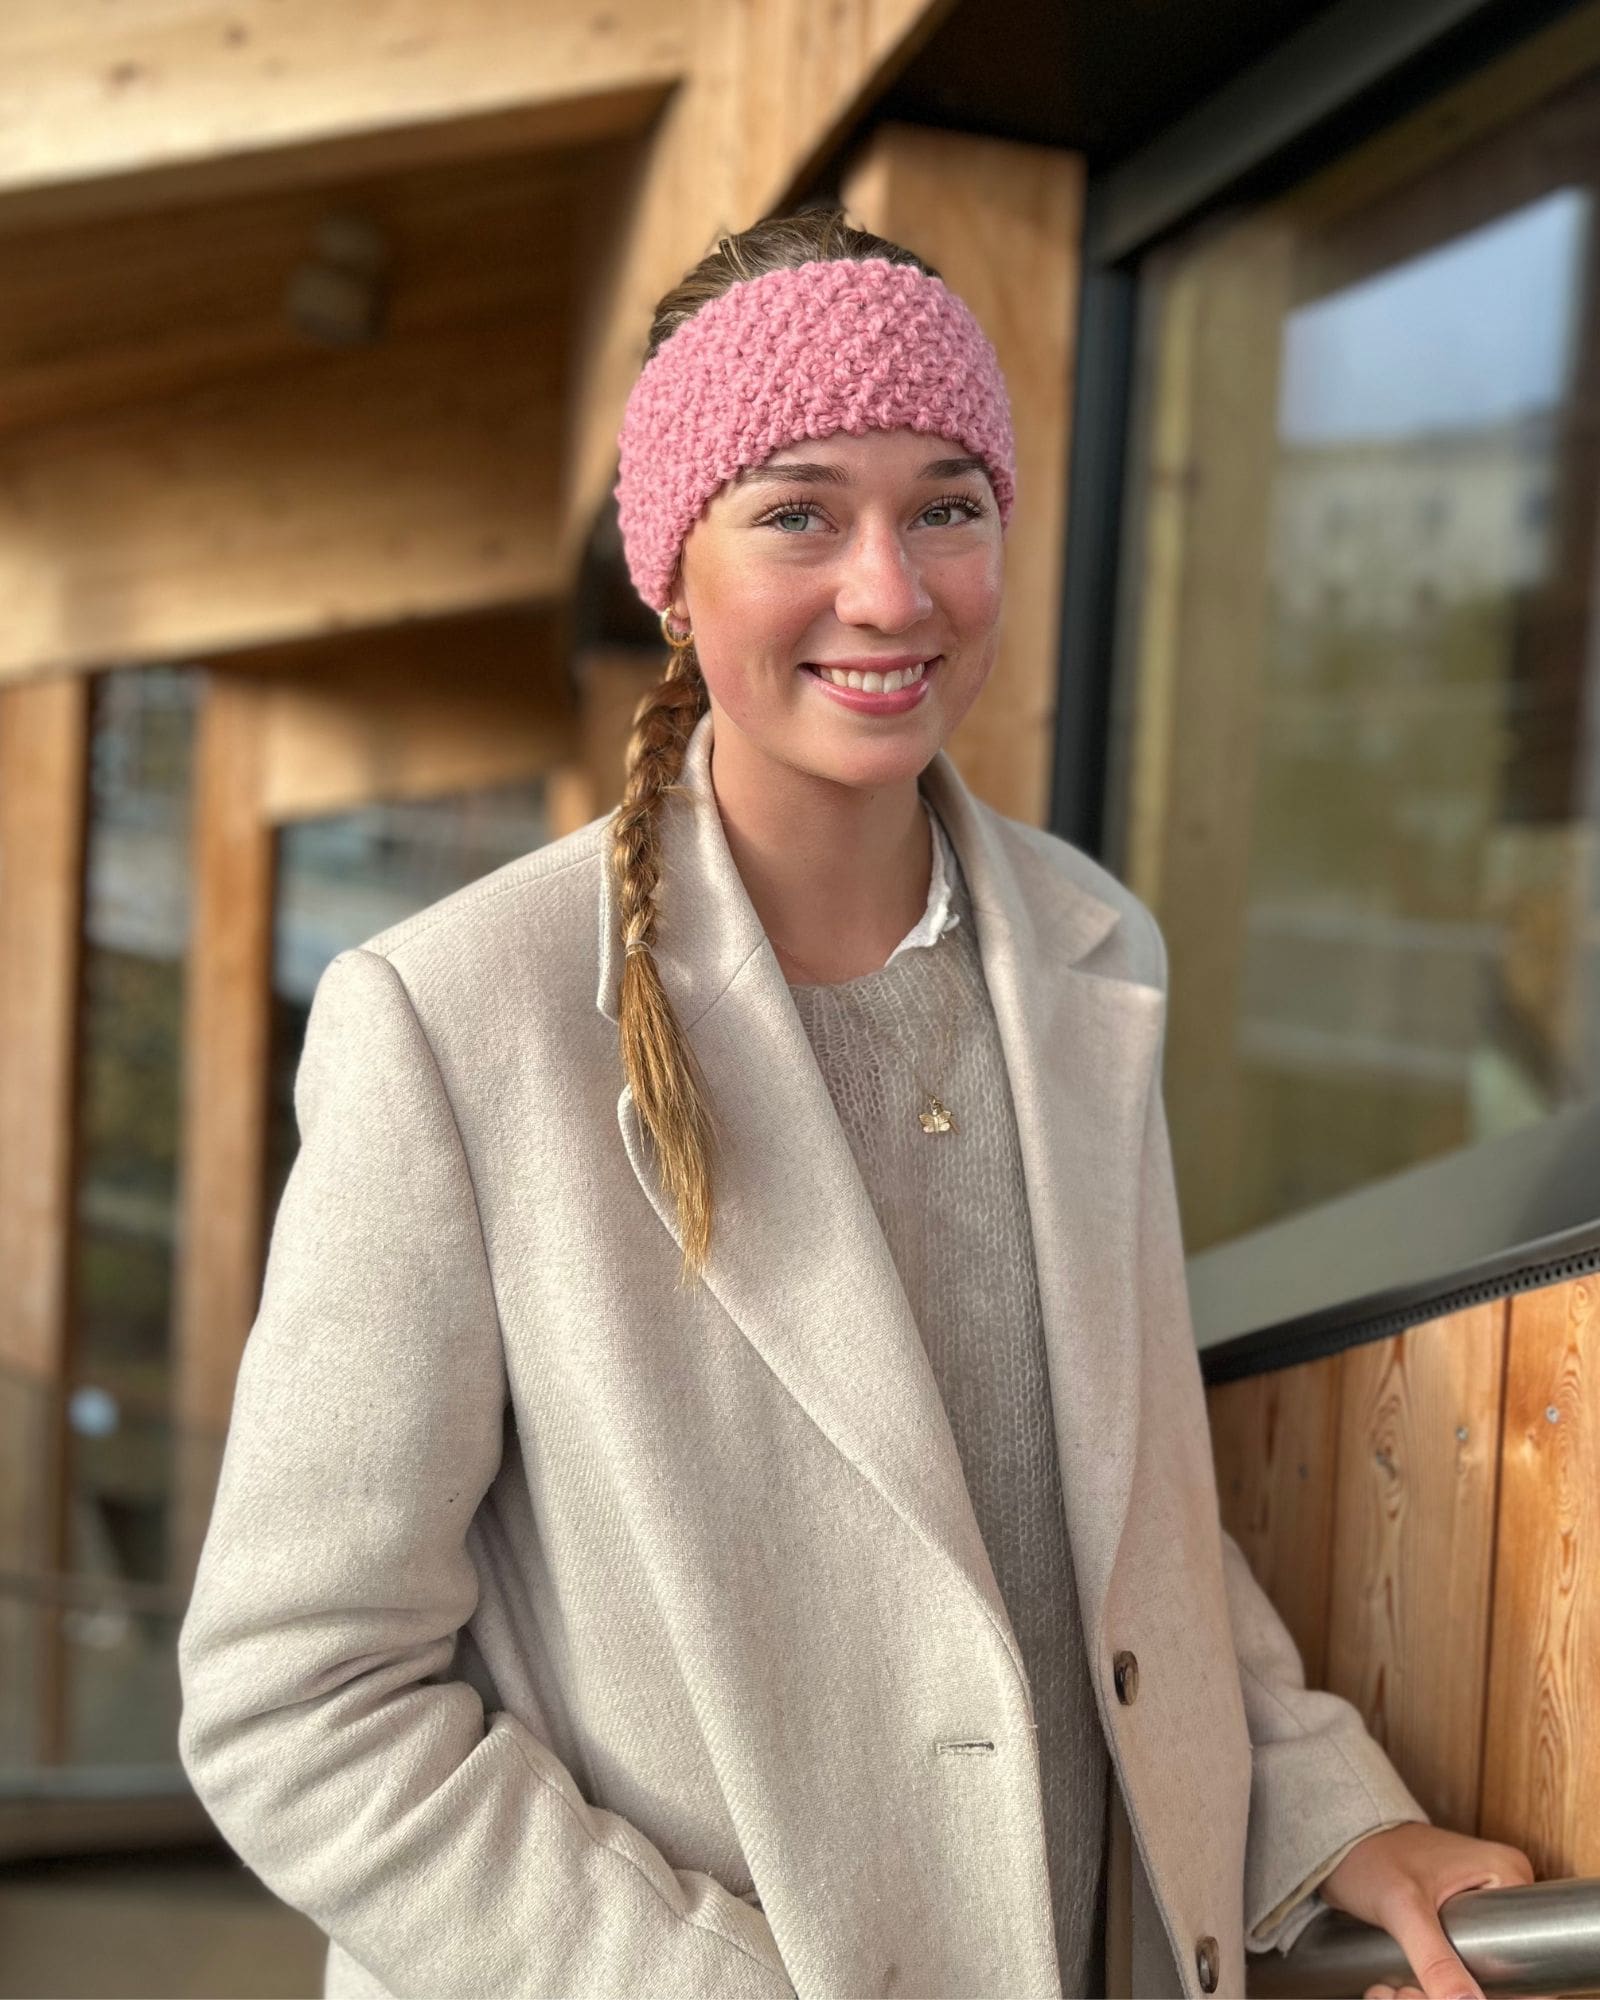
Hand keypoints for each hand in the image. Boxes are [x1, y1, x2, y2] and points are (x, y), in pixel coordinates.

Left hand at [1317, 1821, 1536, 1999]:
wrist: (1335, 1840)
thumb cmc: (1367, 1856)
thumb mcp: (1401, 1907)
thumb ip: (1434, 1958)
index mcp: (1509, 1873)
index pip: (1528, 1953)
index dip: (1498, 1990)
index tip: (1451, 1998)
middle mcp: (1505, 1887)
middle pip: (1505, 1970)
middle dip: (1461, 1994)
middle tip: (1407, 1996)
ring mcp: (1485, 1903)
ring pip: (1482, 1975)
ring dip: (1445, 1994)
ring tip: (1398, 1993)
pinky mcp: (1462, 1918)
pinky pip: (1465, 1966)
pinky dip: (1439, 1984)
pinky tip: (1404, 1990)